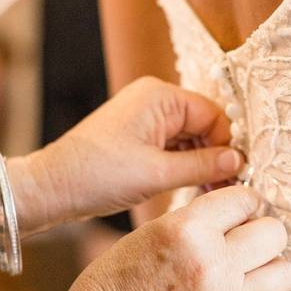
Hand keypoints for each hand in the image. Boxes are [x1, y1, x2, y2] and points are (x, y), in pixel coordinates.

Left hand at [23, 76, 242, 228]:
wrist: (51, 188)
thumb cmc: (97, 175)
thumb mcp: (157, 173)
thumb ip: (203, 165)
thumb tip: (239, 161)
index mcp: (160, 96)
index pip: (214, 115)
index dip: (228, 146)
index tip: (237, 176)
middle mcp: (154, 100)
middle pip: (205, 126)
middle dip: (217, 156)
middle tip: (227, 190)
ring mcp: (146, 118)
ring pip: (191, 139)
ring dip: (202, 164)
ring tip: (211, 194)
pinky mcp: (139, 136)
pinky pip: (174, 147)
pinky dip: (185, 166)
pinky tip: (194, 189)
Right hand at [47, 186, 290, 290]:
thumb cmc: (116, 281)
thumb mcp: (150, 231)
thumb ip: (197, 219)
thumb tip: (241, 210)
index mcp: (188, 229)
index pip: (245, 200)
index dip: (244, 206)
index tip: (238, 216)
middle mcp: (211, 263)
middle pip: (274, 234)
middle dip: (262, 236)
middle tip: (246, 246)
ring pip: (284, 274)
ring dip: (271, 273)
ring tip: (252, 277)